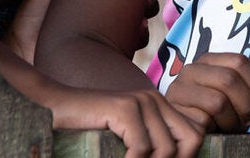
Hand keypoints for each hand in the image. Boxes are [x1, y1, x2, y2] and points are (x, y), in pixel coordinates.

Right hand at [49, 86, 203, 157]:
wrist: (53, 109)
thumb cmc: (87, 131)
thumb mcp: (127, 141)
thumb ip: (150, 148)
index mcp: (159, 107)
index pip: (195, 135)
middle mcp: (155, 99)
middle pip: (192, 140)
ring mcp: (141, 101)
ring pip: (167, 149)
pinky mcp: (125, 108)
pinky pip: (142, 148)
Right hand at [164, 52, 249, 132]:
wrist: (193, 134)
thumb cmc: (222, 115)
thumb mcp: (245, 100)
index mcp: (208, 61)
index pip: (239, 61)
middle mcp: (190, 70)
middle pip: (229, 80)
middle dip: (245, 105)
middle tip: (246, 120)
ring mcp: (179, 91)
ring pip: (217, 102)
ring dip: (232, 121)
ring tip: (232, 127)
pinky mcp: (175, 113)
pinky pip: (204, 121)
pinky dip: (217, 130)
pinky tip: (216, 132)